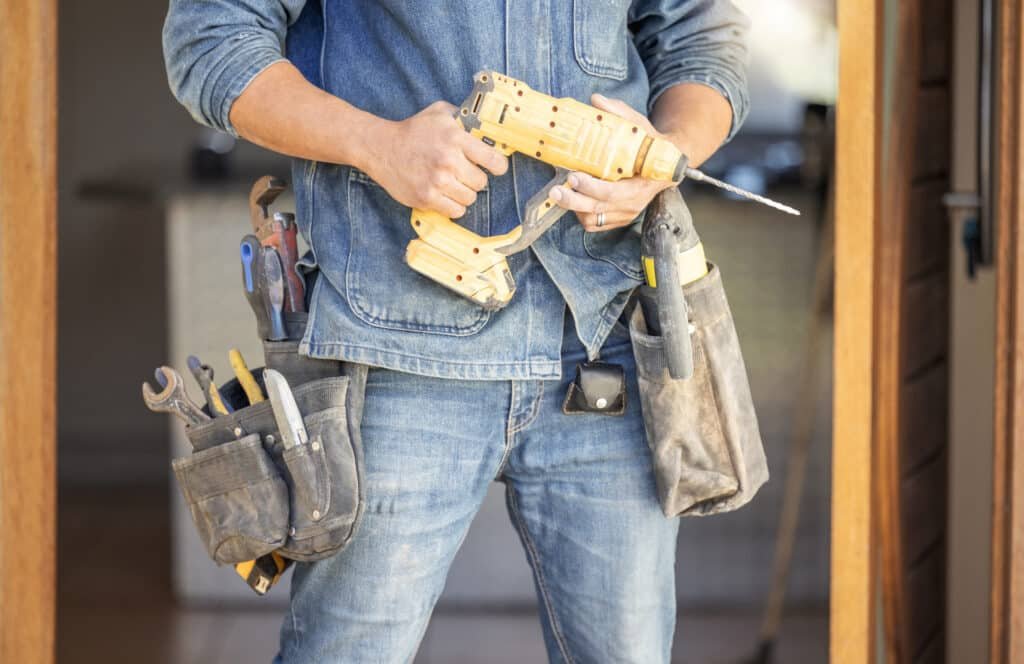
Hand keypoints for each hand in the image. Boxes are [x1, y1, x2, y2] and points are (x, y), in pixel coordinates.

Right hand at [363, 101, 508, 218]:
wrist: (381, 148)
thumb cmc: (414, 130)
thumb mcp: (439, 113)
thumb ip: (464, 117)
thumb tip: (487, 125)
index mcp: (455, 138)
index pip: (493, 160)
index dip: (498, 166)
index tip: (494, 167)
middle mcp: (448, 161)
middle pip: (481, 183)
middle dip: (475, 178)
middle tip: (463, 173)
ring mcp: (437, 182)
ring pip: (470, 198)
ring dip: (464, 193)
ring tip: (452, 183)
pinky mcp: (426, 198)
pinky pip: (456, 211)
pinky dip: (453, 206)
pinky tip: (446, 195)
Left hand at [549, 94, 675, 231]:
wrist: (667, 167)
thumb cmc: (651, 146)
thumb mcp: (640, 126)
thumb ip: (620, 113)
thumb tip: (596, 100)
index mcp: (640, 183)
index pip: (613, 192)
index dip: (591, 187)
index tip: (574, 176)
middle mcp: (632, 203)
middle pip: (598, 208)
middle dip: (573, 201)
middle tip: (555, 190)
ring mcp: (625, 213)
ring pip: (594, 219)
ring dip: (575, 207)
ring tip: (561, 192)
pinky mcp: (618, 219)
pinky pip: (595, 223)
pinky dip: (581, 214)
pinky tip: (575, 198)